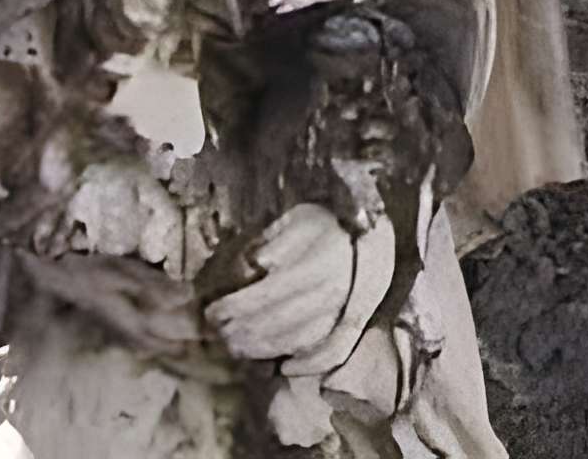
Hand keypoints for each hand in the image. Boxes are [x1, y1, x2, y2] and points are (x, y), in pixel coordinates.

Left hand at [206, 205, 357, 360]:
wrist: (377, 237)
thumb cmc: (332, 226)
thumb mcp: (300, 219)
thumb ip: (273, 242)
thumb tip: (251, 268)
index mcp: (315, 267)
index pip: (263, 297)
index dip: (232, 309)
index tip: (210, 312)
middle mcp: (330, 296)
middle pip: (274, 326)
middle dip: (238, 333)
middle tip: (216, 333)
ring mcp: (342, 315)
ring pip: (293, 344)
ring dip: (258, 351)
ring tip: (234, 347)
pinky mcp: (350, 327)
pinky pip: (326, 355)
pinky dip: (301, 366)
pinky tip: (279, 367)